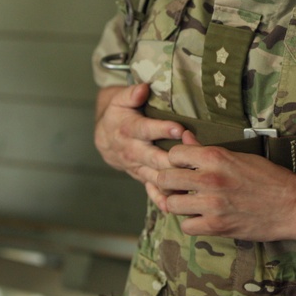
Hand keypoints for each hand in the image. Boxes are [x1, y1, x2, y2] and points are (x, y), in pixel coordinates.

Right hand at [94, 84, 184, 209]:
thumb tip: (142, 89)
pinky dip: (160, 199)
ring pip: (153, 176)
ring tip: (188, 184)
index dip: (162, 129)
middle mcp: (132, 150)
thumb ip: (131, 94)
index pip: (146, 129)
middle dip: (171, 160)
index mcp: (129, 129)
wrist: (105, 137)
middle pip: (152, 157)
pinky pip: (150, 189)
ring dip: (170, 181)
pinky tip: (173, 206)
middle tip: (190, 161)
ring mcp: (136, 166)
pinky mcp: (140, 176)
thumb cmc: (119, 114)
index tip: (179, 129)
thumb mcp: (120, 100)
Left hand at [157, 140, 295, 240]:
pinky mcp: (217, 226)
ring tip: (190, 203)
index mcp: (216, 156)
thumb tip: (184, 136)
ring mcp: (212, 204)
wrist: (294, 205)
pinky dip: (192, 224)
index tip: (183, 167)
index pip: (174, 154)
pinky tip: (202, 218)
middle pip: (165, 178)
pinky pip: (186, 227)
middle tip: (180, 187)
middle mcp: (210, 178)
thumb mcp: (240, 156)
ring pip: (171, 204)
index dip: (175, 161)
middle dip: (169, 183)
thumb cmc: (270, 178)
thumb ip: (208, 149)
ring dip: (178, 204)